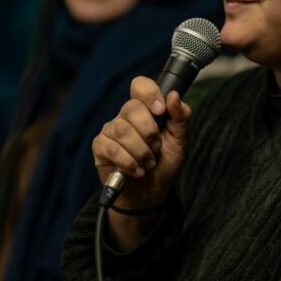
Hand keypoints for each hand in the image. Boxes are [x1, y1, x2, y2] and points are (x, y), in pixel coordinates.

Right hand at [93, 76, 190, 209]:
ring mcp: (110, 131)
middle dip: (149, 131)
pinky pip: (111, 148)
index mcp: (145, 109)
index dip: (149, 93)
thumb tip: (174, 96)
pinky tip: (136, 171)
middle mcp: (125, 116)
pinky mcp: (100, 148)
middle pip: (132, 108)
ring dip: (141, 151)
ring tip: (148, 163)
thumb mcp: (179, 142)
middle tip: (156, 148)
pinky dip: (128, 162)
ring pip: (122, 130)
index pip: (140, 85)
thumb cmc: (164, 164)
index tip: (160, 110)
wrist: (150, 195)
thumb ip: (180, 118)